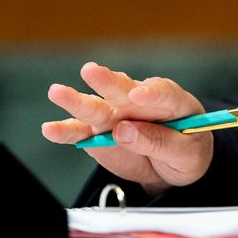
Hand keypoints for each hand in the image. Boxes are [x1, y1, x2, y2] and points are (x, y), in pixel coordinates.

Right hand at [42, 61, 214, 195]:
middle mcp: (139, 101)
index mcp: (172, 101)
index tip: (138, 94)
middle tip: (92, 72)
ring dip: (76, 100)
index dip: (151, 92)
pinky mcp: (99, 133)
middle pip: (124, 90)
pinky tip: (50, 129)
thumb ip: (159, 141)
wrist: (174, 165)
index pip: (163, 92)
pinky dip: (65, 131)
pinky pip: (81, 132)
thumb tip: (123, 131)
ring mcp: (117, 115)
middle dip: (108, 82)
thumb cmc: (188, 150)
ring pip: (96, 107)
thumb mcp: (187, 152)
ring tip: (57, 92)